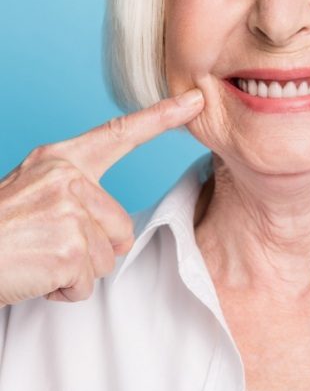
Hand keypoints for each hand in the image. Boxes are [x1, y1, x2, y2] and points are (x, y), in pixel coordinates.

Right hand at [0, 89, 204, 306]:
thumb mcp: (35, 196)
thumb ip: (79, 199)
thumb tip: (116, 233)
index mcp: (60, 160)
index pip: (119, 134)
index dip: (160, 118)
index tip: (193, 101)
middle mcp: (68, 178)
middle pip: (121, 227)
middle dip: (94, 249)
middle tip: (50, 245)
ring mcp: (70, 210)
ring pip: (107, 258)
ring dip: (77, 270)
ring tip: (39, 257)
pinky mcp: (70, 246)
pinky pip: (88, 282)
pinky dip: (66, 290)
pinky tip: (38, 275)